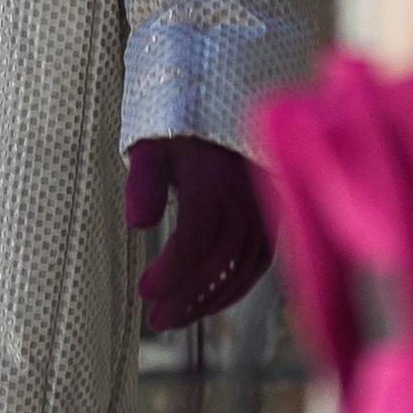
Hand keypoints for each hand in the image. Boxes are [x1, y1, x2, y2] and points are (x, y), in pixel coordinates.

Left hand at [126, 136, 272, 330]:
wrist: (219, 93)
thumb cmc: (177, 119)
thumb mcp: (151, 139)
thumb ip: (144, 179)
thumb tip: (137, 224)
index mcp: (211, 173)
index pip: (195, 235)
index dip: (171, 271)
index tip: (145, 292)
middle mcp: (244, 190)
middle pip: (221, 257)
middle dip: (188, 296)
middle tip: (157, 319)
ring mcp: (264, 201)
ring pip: (246, 263)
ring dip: (212, 297)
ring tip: (178, 317)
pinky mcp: (274, 209)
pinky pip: (262, 256)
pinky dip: (238, 283)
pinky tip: (212, 299)